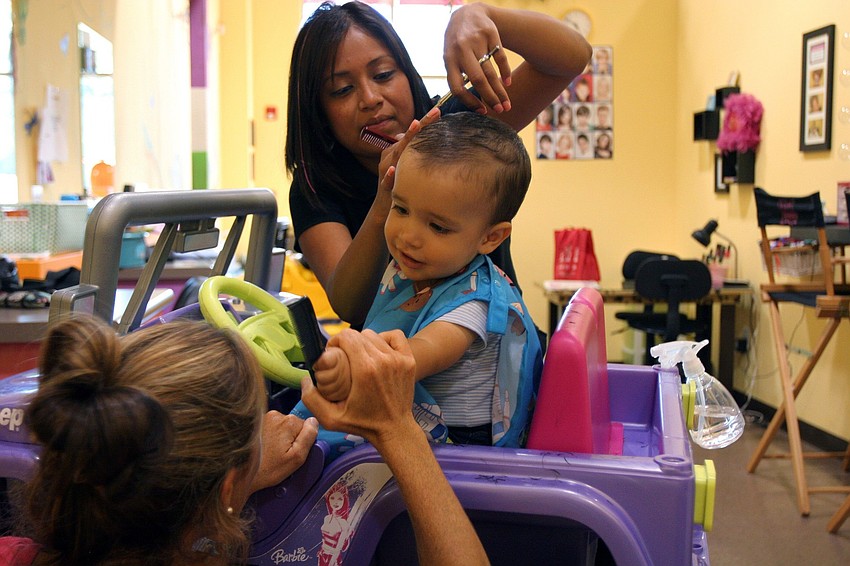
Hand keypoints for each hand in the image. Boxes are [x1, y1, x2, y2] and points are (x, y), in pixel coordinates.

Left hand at [250, 412, 318, 492]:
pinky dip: (269, 437)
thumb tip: (314, 421)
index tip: (291, 453)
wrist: (240, 473)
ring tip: (270, 453)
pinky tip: (264, 449)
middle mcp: (276, 415)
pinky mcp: (254, 423)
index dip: (301, 442)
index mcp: (289, 421)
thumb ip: (309, 437)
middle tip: (281, 455)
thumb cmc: (268, 469)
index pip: (306, 427)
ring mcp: (263, 417)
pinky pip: (271, 428)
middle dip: (290, 439)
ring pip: (282, 427)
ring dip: (279, 438)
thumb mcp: (296, 458)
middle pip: (293, 425)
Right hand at [300, 329, 418, 445]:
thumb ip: (312, 400)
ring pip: (375, 335)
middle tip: (344, 357)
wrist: (394, 429)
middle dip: (347, 343)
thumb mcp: (332, 419)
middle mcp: (383, 360)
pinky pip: (394, 336)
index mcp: (365, 370)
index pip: (347, 337)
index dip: (336, 341)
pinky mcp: (409, 360)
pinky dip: (384, 339)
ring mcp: (398, 359)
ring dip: (364, 342)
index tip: (333, 353)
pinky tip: (377, 350)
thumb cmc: (363, 424)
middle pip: (359, 334)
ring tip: (359, 356)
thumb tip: (305, 379)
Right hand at [376, 108, 441, 210]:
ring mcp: (385, 170)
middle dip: (420, 125)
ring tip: (415, 126)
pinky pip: (387, 179)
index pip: (411, 133)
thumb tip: (414, 133)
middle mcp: (389, 156)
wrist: (384, 208)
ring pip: (396, 153)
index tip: (438, 111)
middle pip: (406, 138)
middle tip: (436, 112)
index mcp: (395, 150)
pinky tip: (392, 170)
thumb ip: (409, 150)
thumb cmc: (398, 184)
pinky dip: (390, 175)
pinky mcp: (385, 185)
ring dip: (405, 141)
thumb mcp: (405, 165)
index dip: (424, 122)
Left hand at [443, 3, 510, 113]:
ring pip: (490, 71)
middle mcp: (462, 50)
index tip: (482, 111)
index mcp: (449, 59)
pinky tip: (508, 83)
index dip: (469, 101)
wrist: (468, 13)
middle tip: (500, 111)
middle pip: (477, 80)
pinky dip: (505, 72)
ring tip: (506, 104)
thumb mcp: (451, 56)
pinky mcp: (491, 34)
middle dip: (490, 97)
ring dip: (500, 90)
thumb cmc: (458, 43)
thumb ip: (458, 75)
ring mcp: (477, 41)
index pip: (457, 86)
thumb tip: (471, 102)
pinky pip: (500, 58)